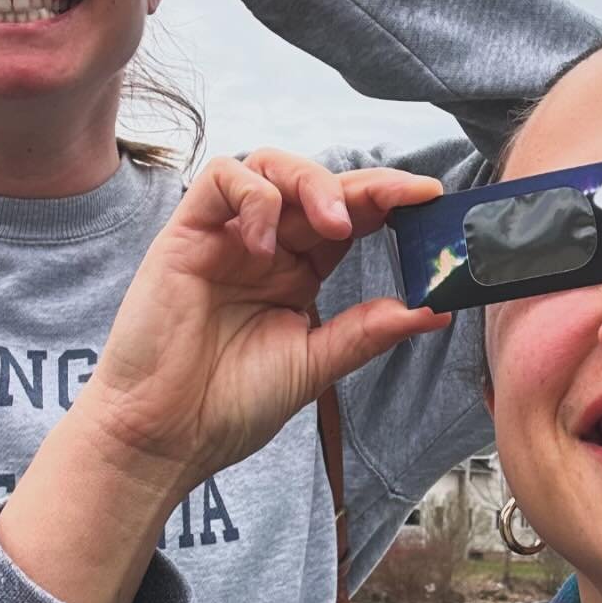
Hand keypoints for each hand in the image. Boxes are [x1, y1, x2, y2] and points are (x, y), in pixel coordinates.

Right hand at [0, 153, 447, 602]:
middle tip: (404, 199)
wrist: (165, 436)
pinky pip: (222, 179)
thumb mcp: (314, 364)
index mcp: (299, 274)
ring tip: (336, 225)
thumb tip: (436, 310)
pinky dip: (255, 196)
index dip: (389, 201)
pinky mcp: (186, 234)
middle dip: (365, 186)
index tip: (432, 199)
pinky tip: (267, 242)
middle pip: (319, 186)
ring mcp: (226, 237)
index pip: (350, 219)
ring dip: (313, 182)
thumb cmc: (229, 406)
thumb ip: (368, 331)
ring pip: (272, 166)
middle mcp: (265, 247)